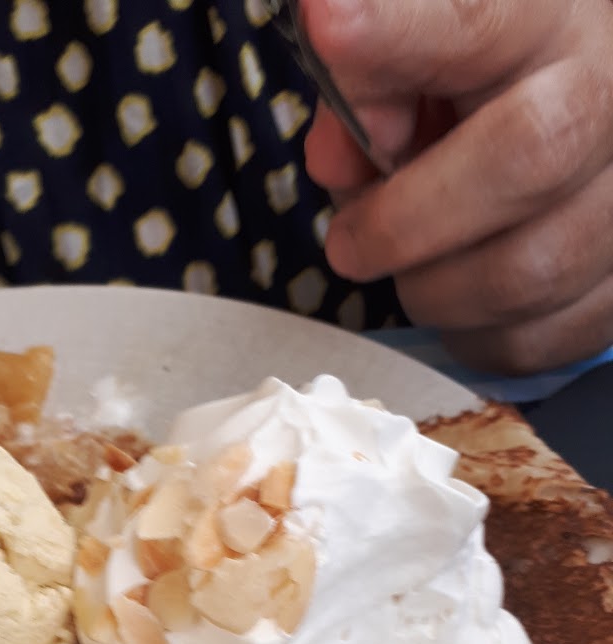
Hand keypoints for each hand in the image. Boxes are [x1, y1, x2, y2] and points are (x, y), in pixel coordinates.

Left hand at [302, 0, 612, 374]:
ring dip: (436, 290)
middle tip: (350, 243)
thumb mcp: (414, 63)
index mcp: (550, 15)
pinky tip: (461, 292)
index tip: (330, 27)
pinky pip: (534, 340)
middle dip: (410, 219)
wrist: (561, 126)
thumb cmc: (475, 95)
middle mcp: (610, 93)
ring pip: (530, 272)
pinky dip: (473, 333)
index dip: (400, 30)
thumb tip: (340, 156)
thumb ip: (367, 88)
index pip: (475, 16)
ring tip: (414, 264)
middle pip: (529, 154)